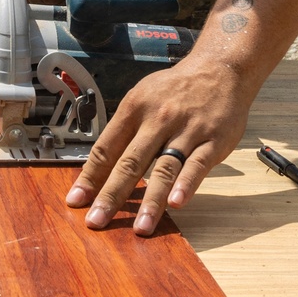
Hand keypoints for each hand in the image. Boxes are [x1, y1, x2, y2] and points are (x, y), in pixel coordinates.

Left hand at [66, 57, 251, 235]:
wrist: (220, 69)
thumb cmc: (176, 88)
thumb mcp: (143, 97)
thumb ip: (125, 130)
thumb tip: (99, 166)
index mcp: (135, 108)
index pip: (106, 148)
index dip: (90, 176)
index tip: (77, 200)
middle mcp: (158, 119)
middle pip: (130, 162)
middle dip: (111, 195)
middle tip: (97, 220)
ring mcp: (186, 130)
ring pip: (164, 168)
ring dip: (151, 201)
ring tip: (141, 227)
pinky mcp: (213, 140)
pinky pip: (197, 165)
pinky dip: (186, 185)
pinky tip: (176, 203)